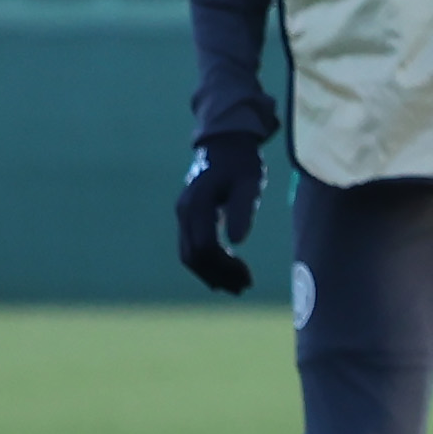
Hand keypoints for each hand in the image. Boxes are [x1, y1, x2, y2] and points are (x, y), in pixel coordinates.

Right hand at [176, 136, 263, 294]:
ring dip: (211, 274)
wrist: (225, 146)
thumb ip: (243, 209)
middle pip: (193, 256)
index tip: (247, 276)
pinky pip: (191, 247)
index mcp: (198, 204)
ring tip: (238, 286)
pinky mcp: (188, 218)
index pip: (204, 247)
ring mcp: (183, 215)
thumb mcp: (249, 183)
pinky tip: (225, 274)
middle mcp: (185, 212)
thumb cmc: (241, 163)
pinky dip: (207, 264)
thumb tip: (237, 242)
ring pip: (189, 255)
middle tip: (244, 287)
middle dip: (218, 275)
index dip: (224, 266)